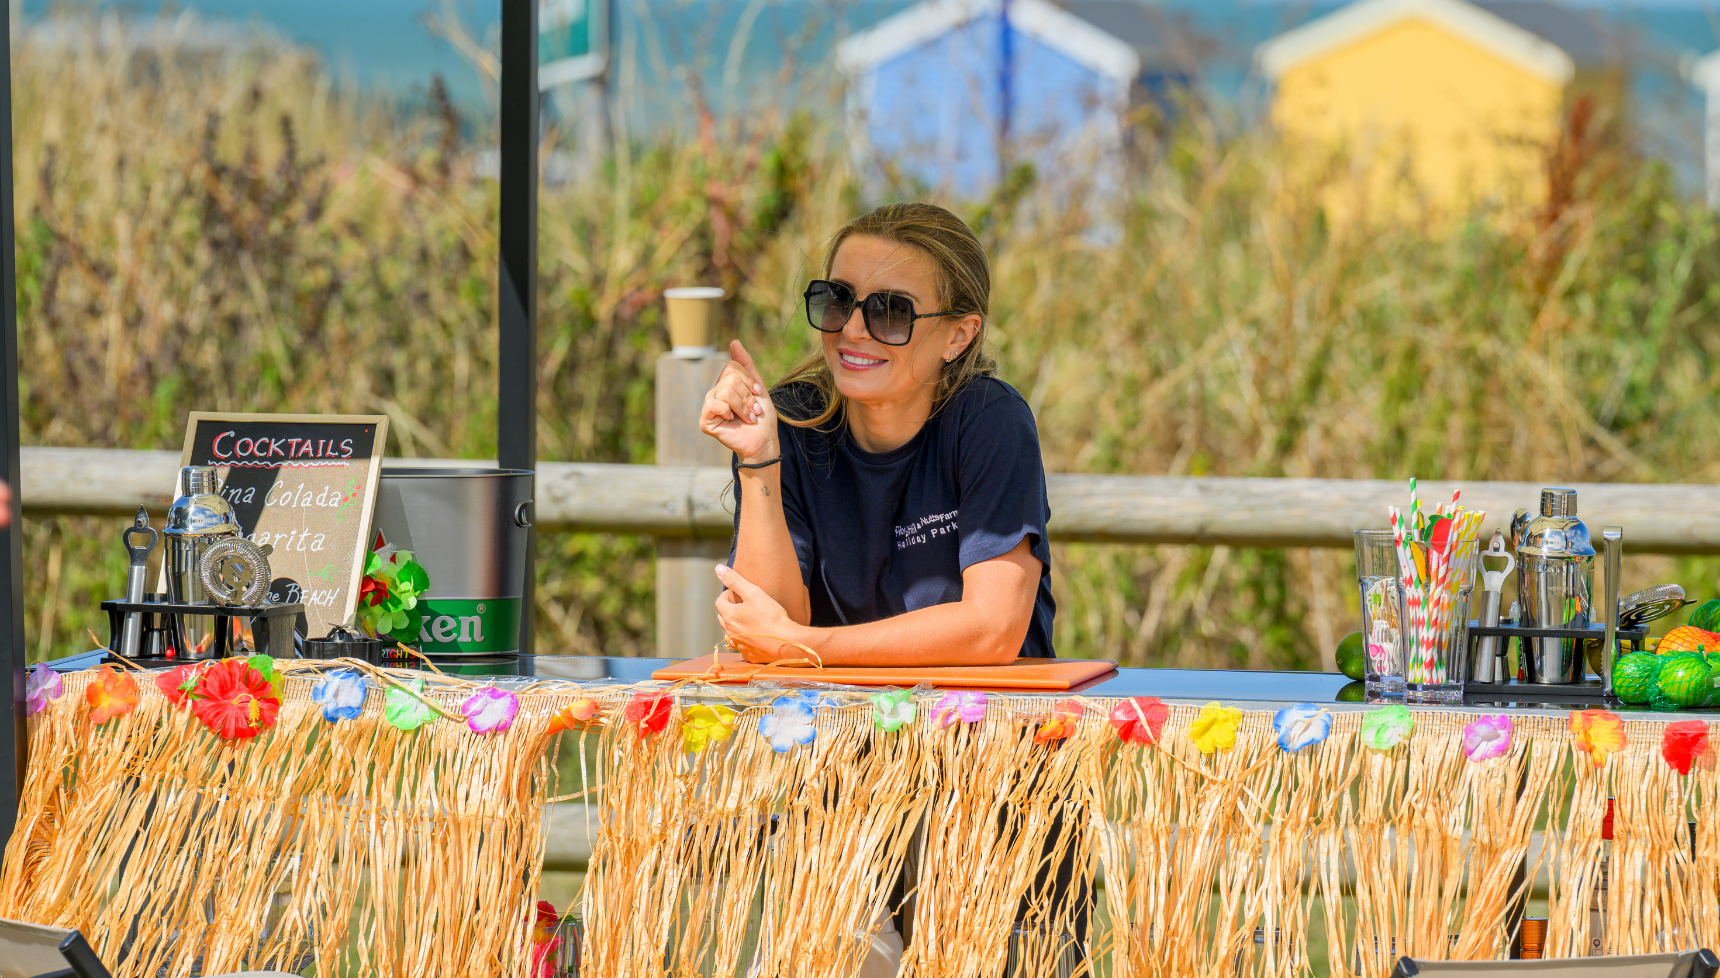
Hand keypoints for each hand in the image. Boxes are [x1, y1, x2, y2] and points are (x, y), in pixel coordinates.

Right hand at [699, 340, 779, 464]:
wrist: (763, 440)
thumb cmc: (762, 416)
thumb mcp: (757, 386)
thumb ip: (746, 364)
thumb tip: (734, 341)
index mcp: (726, 383)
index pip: (732, 366)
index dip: (749, 380)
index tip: (758, 394)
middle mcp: (715, 392)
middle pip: (730, 379)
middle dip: (747, 396)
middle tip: (753, 411)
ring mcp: (709, 406)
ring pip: (725, 391)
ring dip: (743, 407)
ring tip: (748, 418)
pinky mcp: (705, 420)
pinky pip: (714, 404)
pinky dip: (728, 412)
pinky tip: (732, 421)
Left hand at [714, 564, 803, 661]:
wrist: (787, 641)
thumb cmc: (771, 616)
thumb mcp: (753, 592)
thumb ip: (735, 580)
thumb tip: (718, 569)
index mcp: (729, 616)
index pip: (719, 602)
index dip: (728, 595)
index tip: (739, 593)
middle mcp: (730, 632)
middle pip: (723, 617)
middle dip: (730, 609)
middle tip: (745, 604)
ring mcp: (739, 646)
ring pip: (731, 633)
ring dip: (736, 625)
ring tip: (751, 619)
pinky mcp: (749, 655)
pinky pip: (742, 645)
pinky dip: (746, 639)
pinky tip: (758, 634)